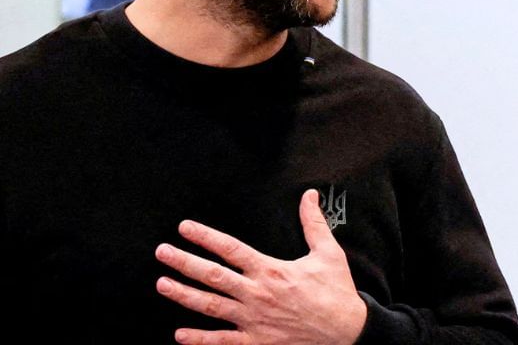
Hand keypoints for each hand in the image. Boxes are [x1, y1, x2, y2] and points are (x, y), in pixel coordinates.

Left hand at [155, 189, 367, 344]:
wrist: (346, 332)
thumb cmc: (337, 292)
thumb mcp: (329, 253)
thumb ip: (314, 223)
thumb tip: (309, 195)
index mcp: (272, 271)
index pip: (231, 249)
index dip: (205, 237)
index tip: (185, 228)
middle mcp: (257, 294)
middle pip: (212, 276)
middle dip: (184, 263)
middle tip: (162, 252)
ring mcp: (253, 320)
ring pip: (210, 306)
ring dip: (184, 295)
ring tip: (162, 284)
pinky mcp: (256, 342)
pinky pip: (222, 342)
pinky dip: (200, 340)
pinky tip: (180, 335)